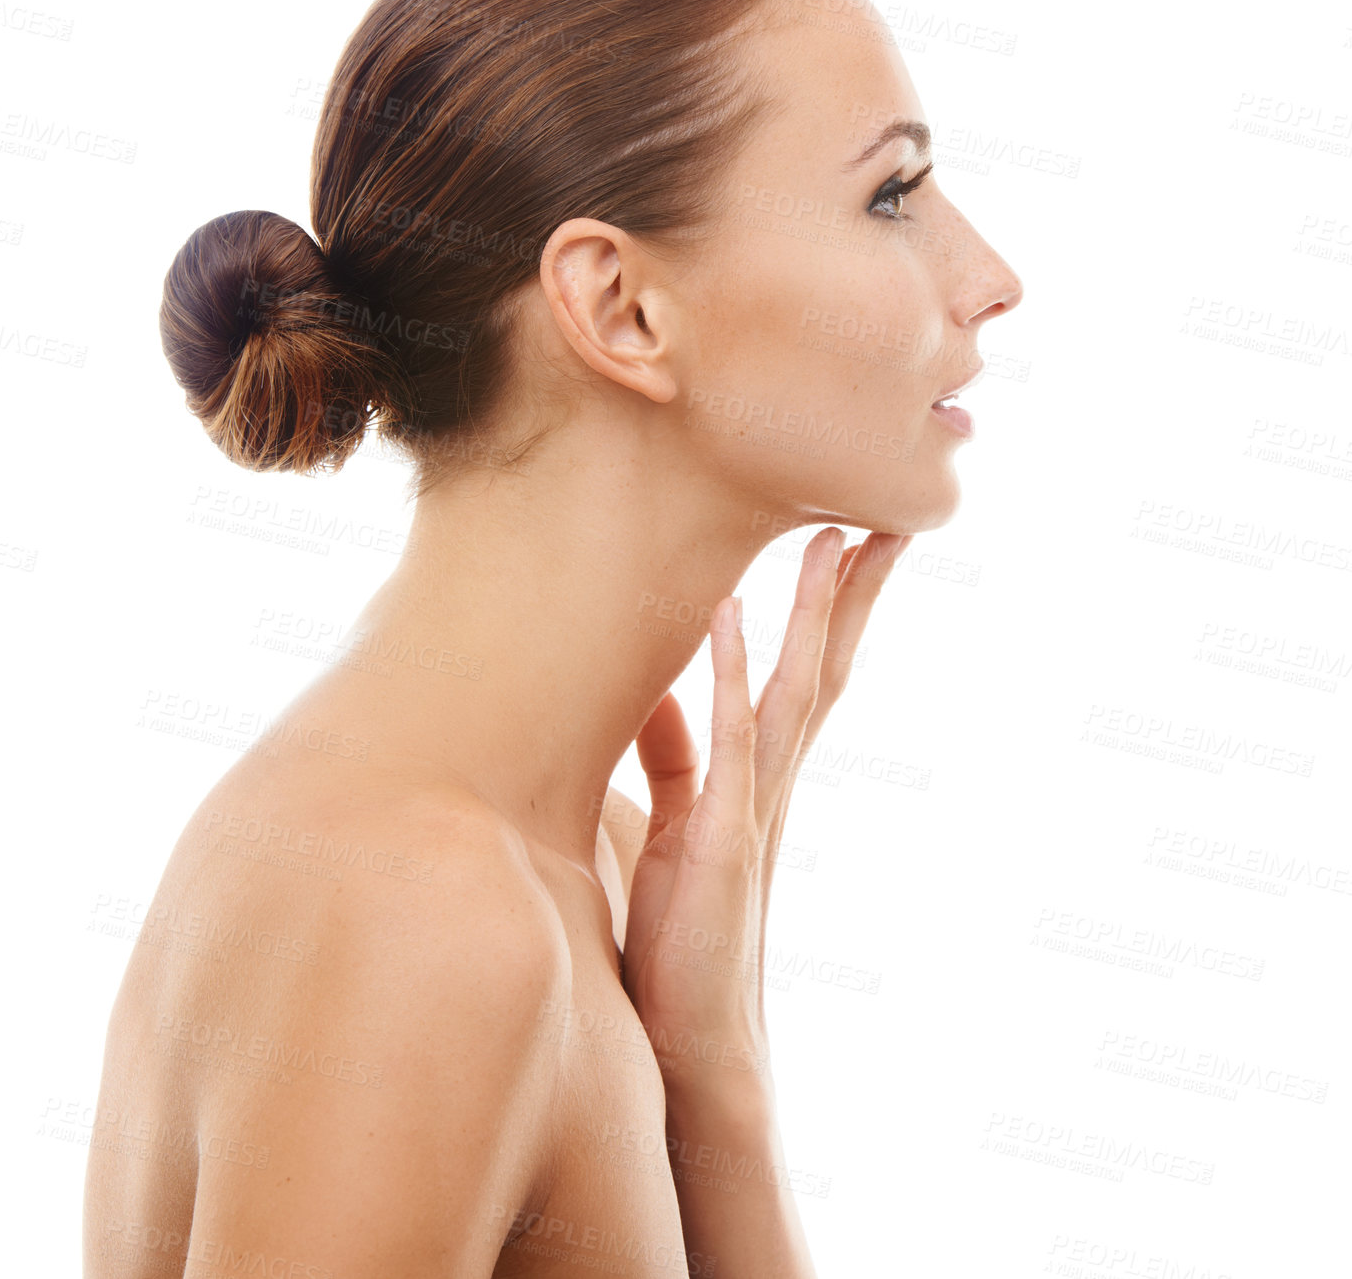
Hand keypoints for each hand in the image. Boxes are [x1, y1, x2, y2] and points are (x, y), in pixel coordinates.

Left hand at [621, 526, 912, 1088]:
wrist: (691, 1039)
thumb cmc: (682, 935)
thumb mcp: (673, 825)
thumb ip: (675, 757)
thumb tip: (665, 693)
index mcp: (761, 774)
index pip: (808, 673)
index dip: (833, 608)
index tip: (855, 538)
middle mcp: (771, 780)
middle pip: (826, 668)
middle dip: (855, 593)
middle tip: (889, 516)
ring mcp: (753, 807)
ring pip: (796, 690)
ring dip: (815, 612)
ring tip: (836, 538)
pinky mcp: (718, 837)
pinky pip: (730, 740)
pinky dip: (734, 673)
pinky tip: (732, 614)